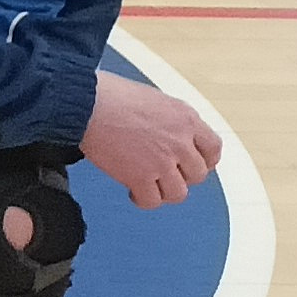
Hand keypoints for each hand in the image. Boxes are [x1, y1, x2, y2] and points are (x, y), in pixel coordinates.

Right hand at [81, 68, 221, 207]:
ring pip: (179, 193)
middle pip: (197, 174)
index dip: (205, 160)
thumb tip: (169, 134)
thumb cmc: (108, 94)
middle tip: (164, 174)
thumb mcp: (153, 98)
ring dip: (164, 191)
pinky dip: (142, 200)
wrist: (83, 103)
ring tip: (149, 185)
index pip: (213, 148)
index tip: (192, 164)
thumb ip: (169, 119)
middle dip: (181, 176)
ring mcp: (161, 161)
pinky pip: (152, 201)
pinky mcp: (139, 177)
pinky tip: (132, 192)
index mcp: (185, 118)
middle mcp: (179, 141)